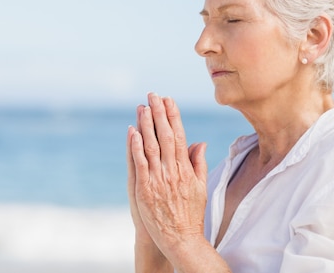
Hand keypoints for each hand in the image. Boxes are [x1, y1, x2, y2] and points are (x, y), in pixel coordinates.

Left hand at [130, 93, 207, 261]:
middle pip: (166, 136)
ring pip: (151, 146)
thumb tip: (199, 142)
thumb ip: (198, 162)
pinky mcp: (145, 190)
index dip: (173, 116)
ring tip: (142, 106)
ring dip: (146, 125)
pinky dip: (136, 147)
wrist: (181, 238)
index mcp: (186, 169)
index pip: (180, 135)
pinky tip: (132, 132)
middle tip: (153, 95)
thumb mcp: (201, 186)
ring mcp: (158, 180)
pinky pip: (140, 164)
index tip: (169, 100)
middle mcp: (173, 171)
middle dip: (159, 113)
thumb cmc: (192, 214)